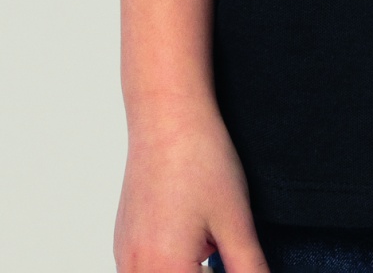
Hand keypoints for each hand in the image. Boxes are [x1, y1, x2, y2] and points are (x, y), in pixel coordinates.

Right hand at [114, 103, 266, 272]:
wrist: (168, 116)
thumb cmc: (199, 159)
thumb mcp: (236, 221)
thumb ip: (248, 267)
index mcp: (165, 268)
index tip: (235, 259)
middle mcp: (136, 267)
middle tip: (220, 254)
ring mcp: (125, 255)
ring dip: (185, 271)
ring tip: (209, 245)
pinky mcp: (123, 241)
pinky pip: (143, 270)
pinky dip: (167, 266)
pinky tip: (190, 239)